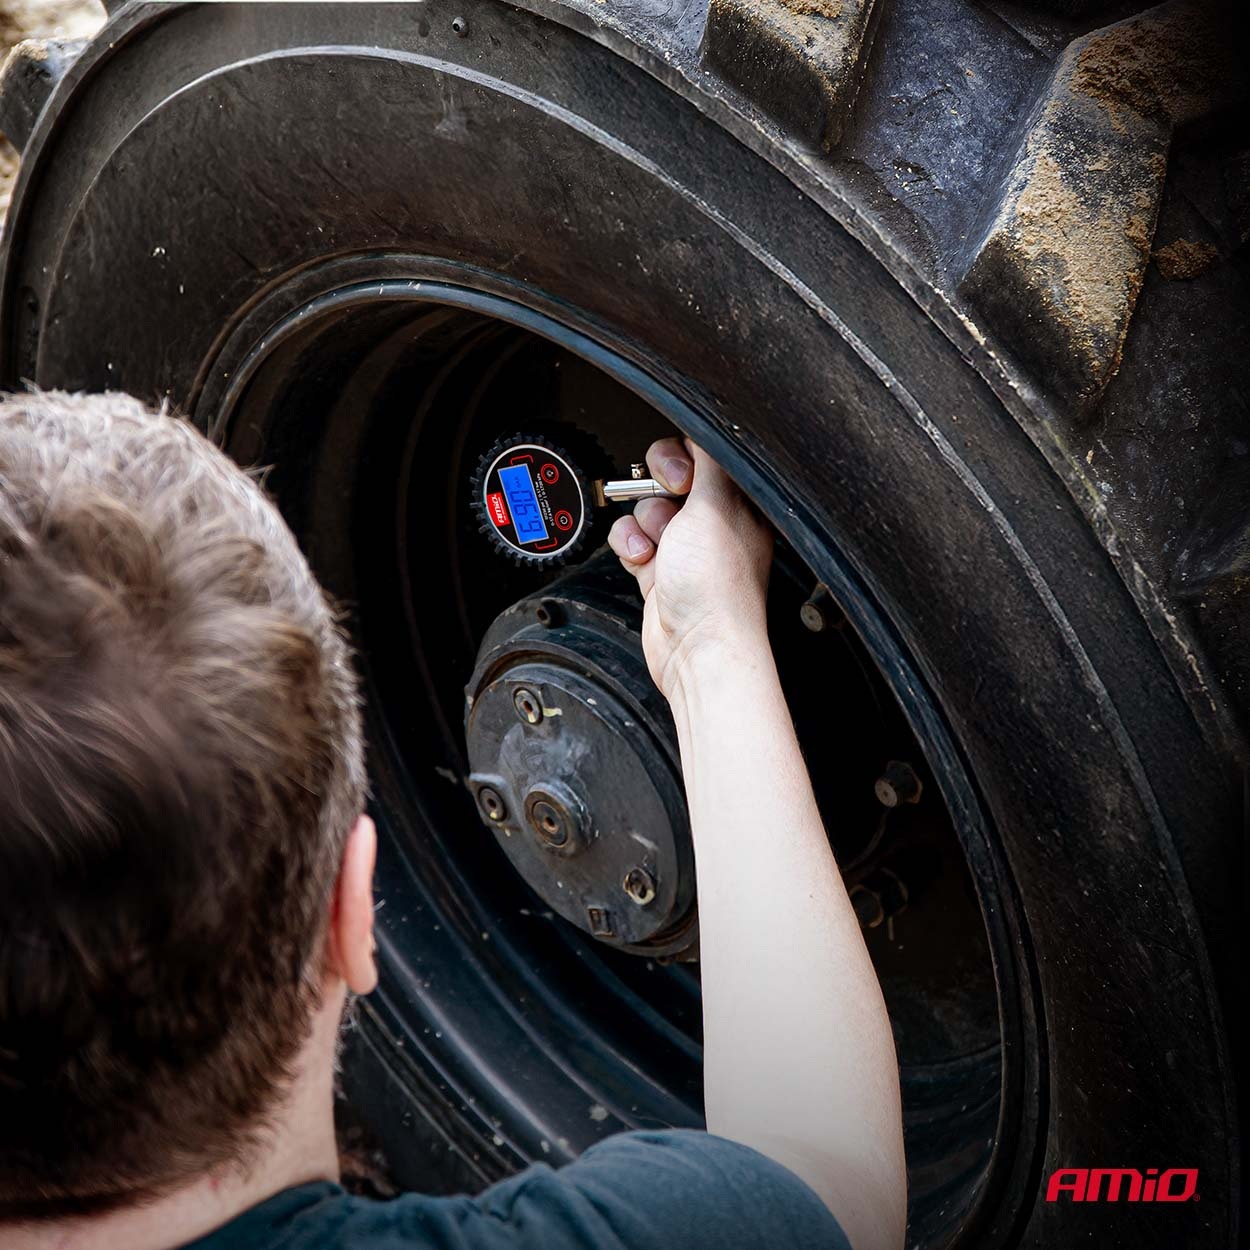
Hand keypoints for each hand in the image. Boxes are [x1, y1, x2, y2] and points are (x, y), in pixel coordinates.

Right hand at [607, 438, 772, 697]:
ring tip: (656, 545)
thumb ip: (707, 461)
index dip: (683, 458)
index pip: (703, 456)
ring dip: (641, 524)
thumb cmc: (718, 588)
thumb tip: (705, 427)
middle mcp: (713, 523)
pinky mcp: (659, 571)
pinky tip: (643, 560)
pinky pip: (632, 540)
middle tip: (669, 504)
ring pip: (645, 509)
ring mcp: (684, 549)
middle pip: (667, 478)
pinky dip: (630, 547)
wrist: (696, 649)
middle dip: (656, 491)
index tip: (681, 476)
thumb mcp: (715, 505)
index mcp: (739, 504)